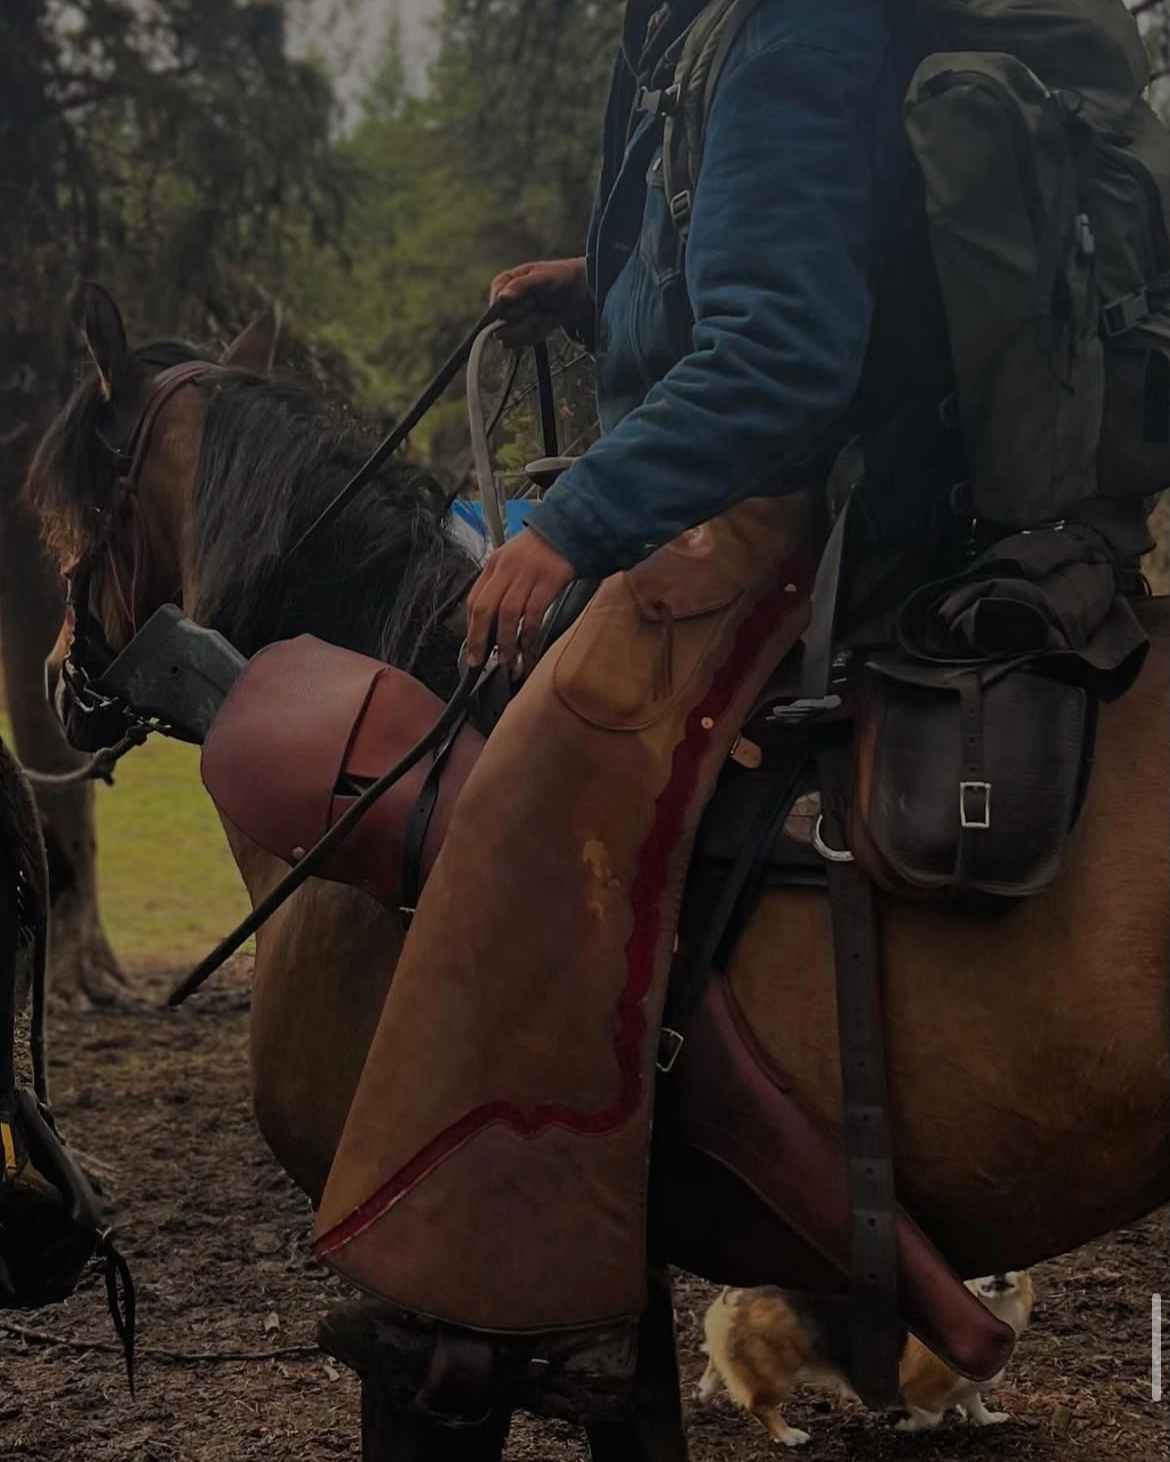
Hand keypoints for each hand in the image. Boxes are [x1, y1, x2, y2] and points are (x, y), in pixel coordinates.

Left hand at [466, 529, 576, 670]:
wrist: (571, 528)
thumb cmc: (542, 549)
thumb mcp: (514, 559)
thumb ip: (502, 584)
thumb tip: (493, 621)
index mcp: (494, 564)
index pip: (474, 600)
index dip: (471, 628)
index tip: (472, 649)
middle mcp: (506, 568)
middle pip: (484, 608)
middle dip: (479, 639)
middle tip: (479, 661)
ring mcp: (527, 574)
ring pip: (507, 614)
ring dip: (505, 641)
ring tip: (507, 660)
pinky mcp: (548, 580)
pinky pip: (533, 612)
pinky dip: (528, 632)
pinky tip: (529, 646)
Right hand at [489, 258, 589, 348]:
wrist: (578, 292)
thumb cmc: (559, 277)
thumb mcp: (542, 277)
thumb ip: (521, 286)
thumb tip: (502, 298)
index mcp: (502, 284)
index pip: (495, 308)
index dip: (514, 310)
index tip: (531, 301)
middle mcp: (503, 303)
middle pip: (501, 327)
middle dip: (525, 323)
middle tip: (539, 310)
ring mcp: (512, 318)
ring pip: (511, 339)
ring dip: (533, 330)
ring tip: (544, 316)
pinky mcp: (521, 330)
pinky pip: (523, 342)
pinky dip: (538, 334)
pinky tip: (546, 322)